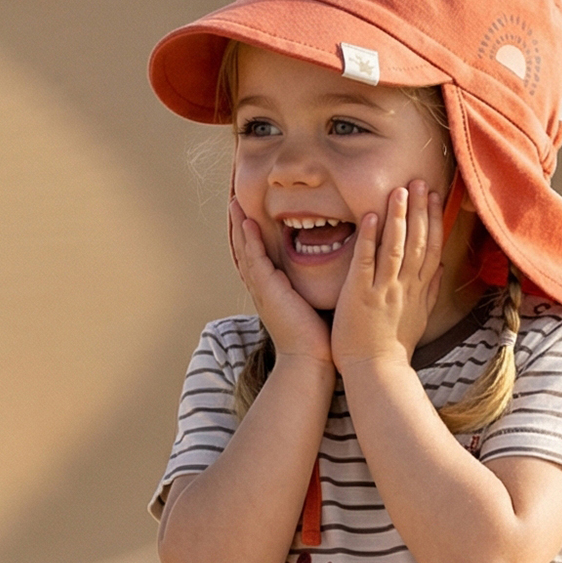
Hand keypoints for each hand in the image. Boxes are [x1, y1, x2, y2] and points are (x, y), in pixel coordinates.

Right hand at [228, 199, 331, 364]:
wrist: (310, 360)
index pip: (257, 258)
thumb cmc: (316, 339)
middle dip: (239, 226)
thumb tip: (327, 274)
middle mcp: (263, 290)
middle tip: (234, 202)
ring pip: (246, 251)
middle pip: (245, 251)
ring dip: (239, 226)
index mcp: (271, 292)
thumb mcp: (310, 306)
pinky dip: (251, 241)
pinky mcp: (269, 291)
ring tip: (235, 203)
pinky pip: (256, 260)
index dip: (251, 236)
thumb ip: (311, 288)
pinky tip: (248, 223)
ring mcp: (263, 290)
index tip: (250, 215)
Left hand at [331, 180, 442, 373]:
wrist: (377, 373)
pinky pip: (367, 262)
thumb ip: (430, 292)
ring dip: (399, 217)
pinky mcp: (361, 296)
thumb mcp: (418, 318)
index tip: (435, 197)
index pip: (431, 248)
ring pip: (396, 247)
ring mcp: (384, 290)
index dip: (434, 220)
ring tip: (400, 190)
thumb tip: (441, 269)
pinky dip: (370, 239)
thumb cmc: (393, 348)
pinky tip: (372, 216)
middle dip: (420, 210)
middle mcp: (405, 287)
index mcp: (419, 291)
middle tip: (420, 181)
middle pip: (418, 242)